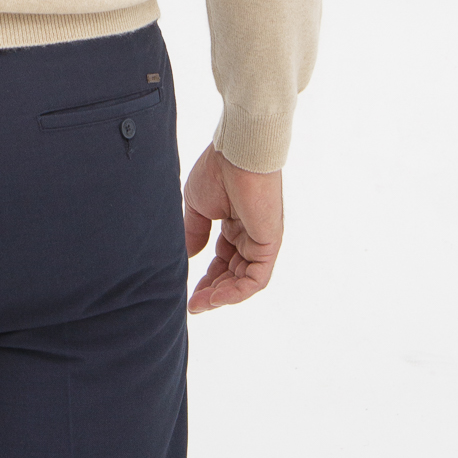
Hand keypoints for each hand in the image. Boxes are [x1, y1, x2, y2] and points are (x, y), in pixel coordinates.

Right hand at [182, 141, 283, 313]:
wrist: (236, 153)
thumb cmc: (217, 171)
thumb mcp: (198, 205)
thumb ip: (195, 232)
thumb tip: (190, 256)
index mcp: (235, 223)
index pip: (223, 259)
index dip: (206, 277)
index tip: (188, 292)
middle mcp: (250, 234)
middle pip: (233, 273)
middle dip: (212, 291)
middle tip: (193, 304)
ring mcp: (261, 240)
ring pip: (244, 280)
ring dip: (222, 295)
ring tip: (200, 303)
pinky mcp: (269, 244)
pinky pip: (256, 278)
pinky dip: (237, 291)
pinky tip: (215, 296)